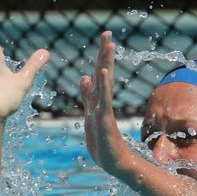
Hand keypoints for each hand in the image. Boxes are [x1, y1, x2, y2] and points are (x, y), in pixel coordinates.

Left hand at [79, 31, 128, 172]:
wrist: (111, 162)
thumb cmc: (101, 141)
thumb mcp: (89, 115)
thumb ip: (88, 97)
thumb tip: (84, 77)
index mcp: (97, 98)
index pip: (98, 72)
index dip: (100, 55)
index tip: (104, 37)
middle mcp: (102, 101)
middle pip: (103, 72)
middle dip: (104, 53)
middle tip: (107, 33)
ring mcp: (105, 109)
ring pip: (105, 82)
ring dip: (106, 63)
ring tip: (109, 45)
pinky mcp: (105, 120)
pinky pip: (103, 99)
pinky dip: (103, 85)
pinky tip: (104, 72)